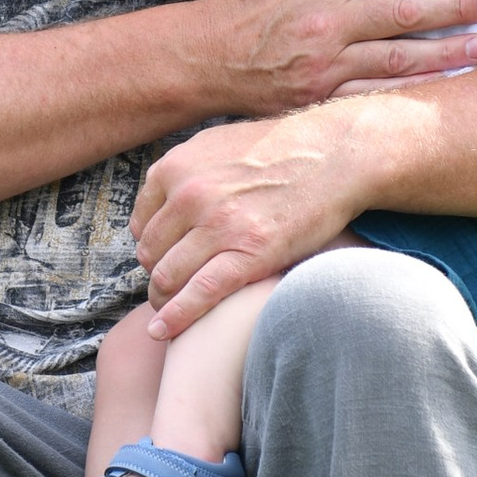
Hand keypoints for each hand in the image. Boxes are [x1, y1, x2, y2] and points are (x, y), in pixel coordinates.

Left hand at [132, 107, 368, 332]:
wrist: (335, 154)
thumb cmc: (281, 150)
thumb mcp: (217, 145)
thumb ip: (184, 172)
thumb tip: (160, 203)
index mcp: (176, 167)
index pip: (141, 225)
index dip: (152, 248)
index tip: (164, 260)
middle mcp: (190, 195)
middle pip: (150, 254)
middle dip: (157, 274)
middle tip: (172, 287)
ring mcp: (219, 226)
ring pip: (167, 277)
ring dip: (164, 299)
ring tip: (170, 310)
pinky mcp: (249, 254)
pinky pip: (199, 294)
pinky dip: (176, 318)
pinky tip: (162, 332)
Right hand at [198, 0, 476, 115]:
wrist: (206, 58)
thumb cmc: (251, 5)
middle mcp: (328, 18)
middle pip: (404, 10)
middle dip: (455, 4)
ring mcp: (326, 61)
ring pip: (399, 54)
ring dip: (448, 49)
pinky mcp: (322, 95)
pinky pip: (378, 91)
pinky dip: (415, 86)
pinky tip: (447, 80)